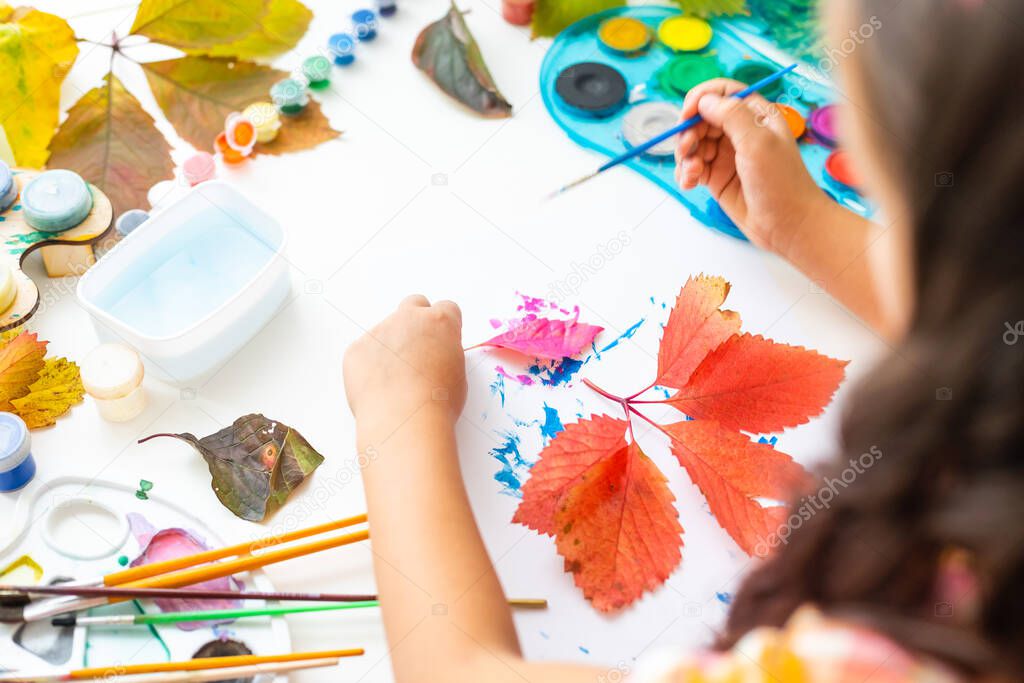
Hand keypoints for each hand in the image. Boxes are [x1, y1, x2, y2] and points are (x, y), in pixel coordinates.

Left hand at [343, 295, 466, 434]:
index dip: (445, 327)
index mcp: (439, 322)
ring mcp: (379, 331)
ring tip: (397, 383)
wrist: (403, 420)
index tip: (442, 341)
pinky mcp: (356, 349)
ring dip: (391, 347)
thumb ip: (445, 353)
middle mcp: (408, 318)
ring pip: (386, 332)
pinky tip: (379, 389)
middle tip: (418, 350)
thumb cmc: (437, 402)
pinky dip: (370, 366)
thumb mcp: (457, 373)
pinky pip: (364, 352)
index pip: (446, 308)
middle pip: (413, 305)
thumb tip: (435, 355)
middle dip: (416, 321)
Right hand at [675, 79, 830, 254]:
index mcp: (755, 115)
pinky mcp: (717, 178)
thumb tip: (705, 100)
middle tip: (687, 150)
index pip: (722, 93)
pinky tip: (689, 184)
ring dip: (685, 156)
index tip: (686, 115)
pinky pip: (692, 167)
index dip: (701, 99)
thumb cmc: (782, 182)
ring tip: (693, 173)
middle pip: (701, 119)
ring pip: (694, 144)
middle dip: (689, 132)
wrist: (789, 225)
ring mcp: (727, 155)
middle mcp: (739, 132)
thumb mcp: (758, 142)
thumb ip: (731, 116)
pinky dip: (685, 173)